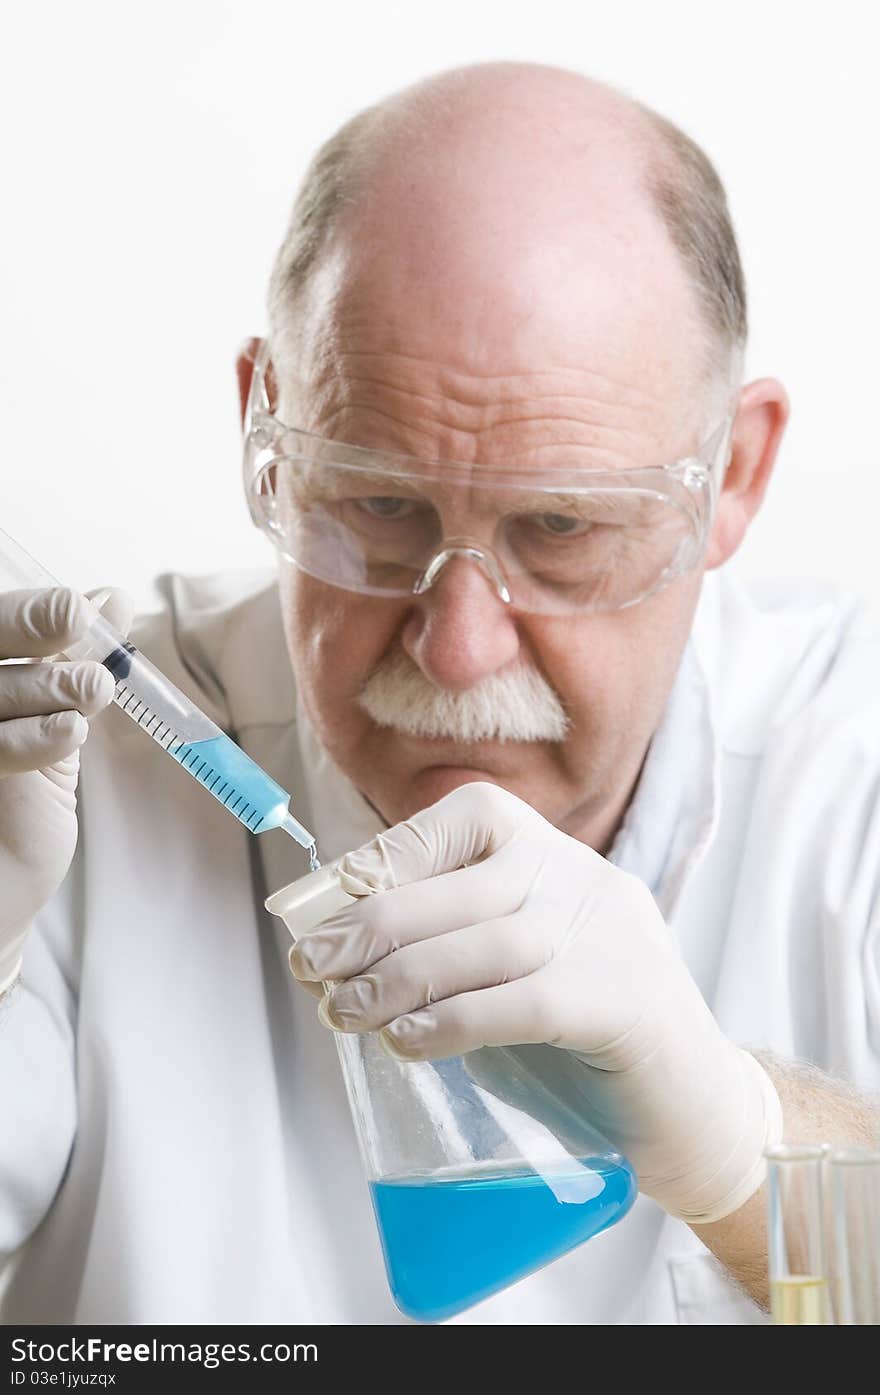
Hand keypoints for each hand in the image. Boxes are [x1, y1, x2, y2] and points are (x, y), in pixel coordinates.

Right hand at [0, 586, 132, 992]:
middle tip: (77, 618)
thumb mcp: (51, 729)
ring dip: (42, 682)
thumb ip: (72, 664)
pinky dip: (29, 737)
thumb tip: (113, 600)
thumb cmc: (16, 808)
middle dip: (26, 624)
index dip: (29, 611)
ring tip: (93, 688)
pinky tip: (68, 731)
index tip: (82, 609)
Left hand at [289, 781, 781, 1222]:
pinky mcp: (624, 1004)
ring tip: (343, 1012)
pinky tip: (406, 1041)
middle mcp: (587, 879)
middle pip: (469, 886)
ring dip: (400, 978)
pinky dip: (452, 1020)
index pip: (472, 815)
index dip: (391, 854)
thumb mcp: (506, 968)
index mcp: (557, 854)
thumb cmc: (575, 1034)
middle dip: (376, 924)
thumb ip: (442, 945)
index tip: (324, 905)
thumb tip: (334, 946)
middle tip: (312, 967)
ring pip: (490, 941)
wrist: (690, 1107)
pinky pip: (524, 1001)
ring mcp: (613, 937)